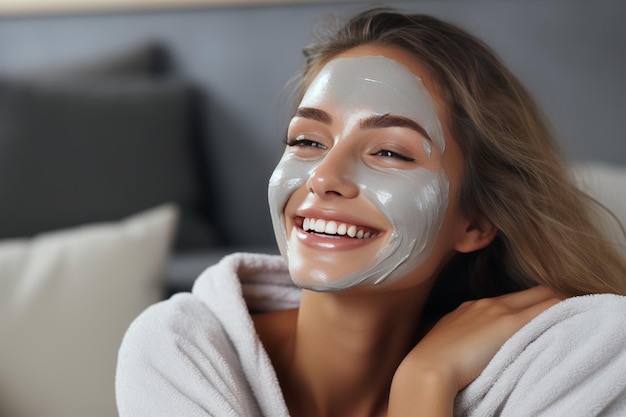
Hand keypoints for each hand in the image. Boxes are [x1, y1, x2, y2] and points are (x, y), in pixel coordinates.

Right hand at [388, 286, 561, 415]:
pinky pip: (547, 308)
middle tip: (564, 310)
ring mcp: (498, 311)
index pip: (510, 298)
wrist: (428, 366)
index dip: (528, 302)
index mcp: (470, 308)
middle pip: (530, 290)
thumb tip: (467, 345)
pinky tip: (571, 317)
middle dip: (547, 296)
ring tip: (569, 315)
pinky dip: (561, 309)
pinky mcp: (509, 323)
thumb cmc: (432, 362)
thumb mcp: (446, 340)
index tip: (540, 312)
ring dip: (554, 304)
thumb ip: (460, 335)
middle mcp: (485, 303)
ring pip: (541, 295)